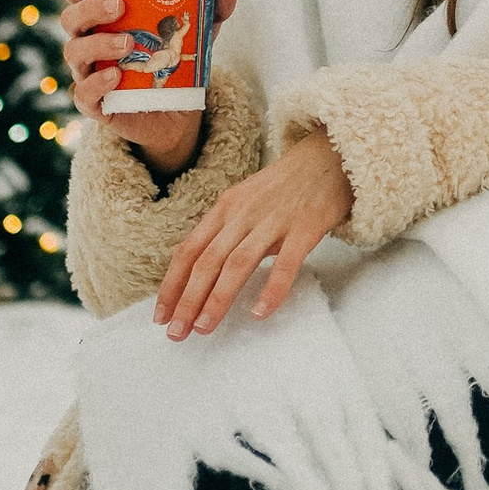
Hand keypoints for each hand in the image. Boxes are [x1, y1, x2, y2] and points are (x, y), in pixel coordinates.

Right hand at [58, 0, 237, 177]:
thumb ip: (209, 10)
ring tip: (128, 42)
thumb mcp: (195, 34)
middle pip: (71, 19)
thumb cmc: (174, 60)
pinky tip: (116, 76)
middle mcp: (89, 41)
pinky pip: (83, 94)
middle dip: (90, 8)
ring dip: (99, 44)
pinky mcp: (95, 104)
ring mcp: (88, 73)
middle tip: (119, 6)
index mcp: (103, 18)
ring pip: (75, 52)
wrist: (177, 112)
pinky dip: (96, 83)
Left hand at [152, 131, 353, 336]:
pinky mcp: (305, 228)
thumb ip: (223, 230)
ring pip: (237, 264)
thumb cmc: (285, 186)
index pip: (188, 250)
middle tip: (176, 332)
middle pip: (207, 261)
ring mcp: (274, 221)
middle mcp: (243, 214)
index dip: (171, 284)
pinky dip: (271, 289)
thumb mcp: (244, 200)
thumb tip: (196, 268)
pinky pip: (285, 264)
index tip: (160, 315)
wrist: (328, 157)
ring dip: (217, 299)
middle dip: (187, 300)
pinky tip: (259, 312)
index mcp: (225, 208)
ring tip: (204, 328)